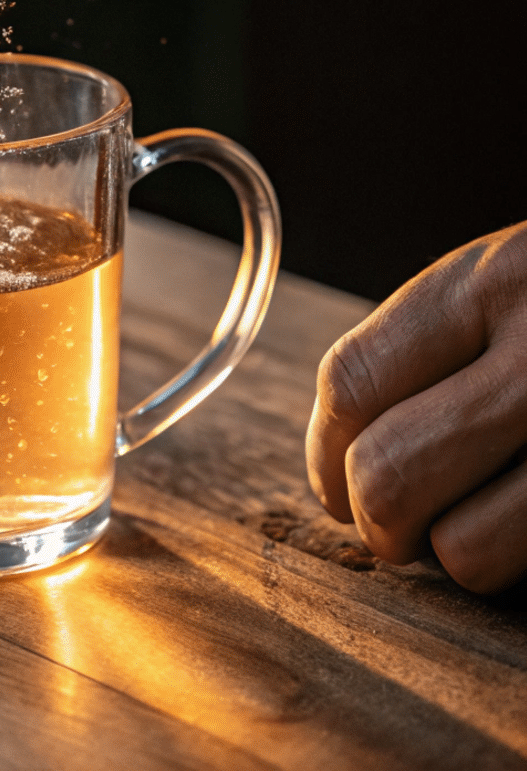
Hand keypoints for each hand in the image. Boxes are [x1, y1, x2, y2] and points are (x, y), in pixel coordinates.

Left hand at [307, 223, 526, 591]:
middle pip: (390, 476)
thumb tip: (343, 451)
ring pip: (468, 554)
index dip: (326, 453)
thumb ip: (438, 341)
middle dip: (380, 521)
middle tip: (401, 525)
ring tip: (488, 524)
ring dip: (463, 556)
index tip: (336, 482)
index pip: (351, 384)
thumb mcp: (515, 277)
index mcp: (496, 281)